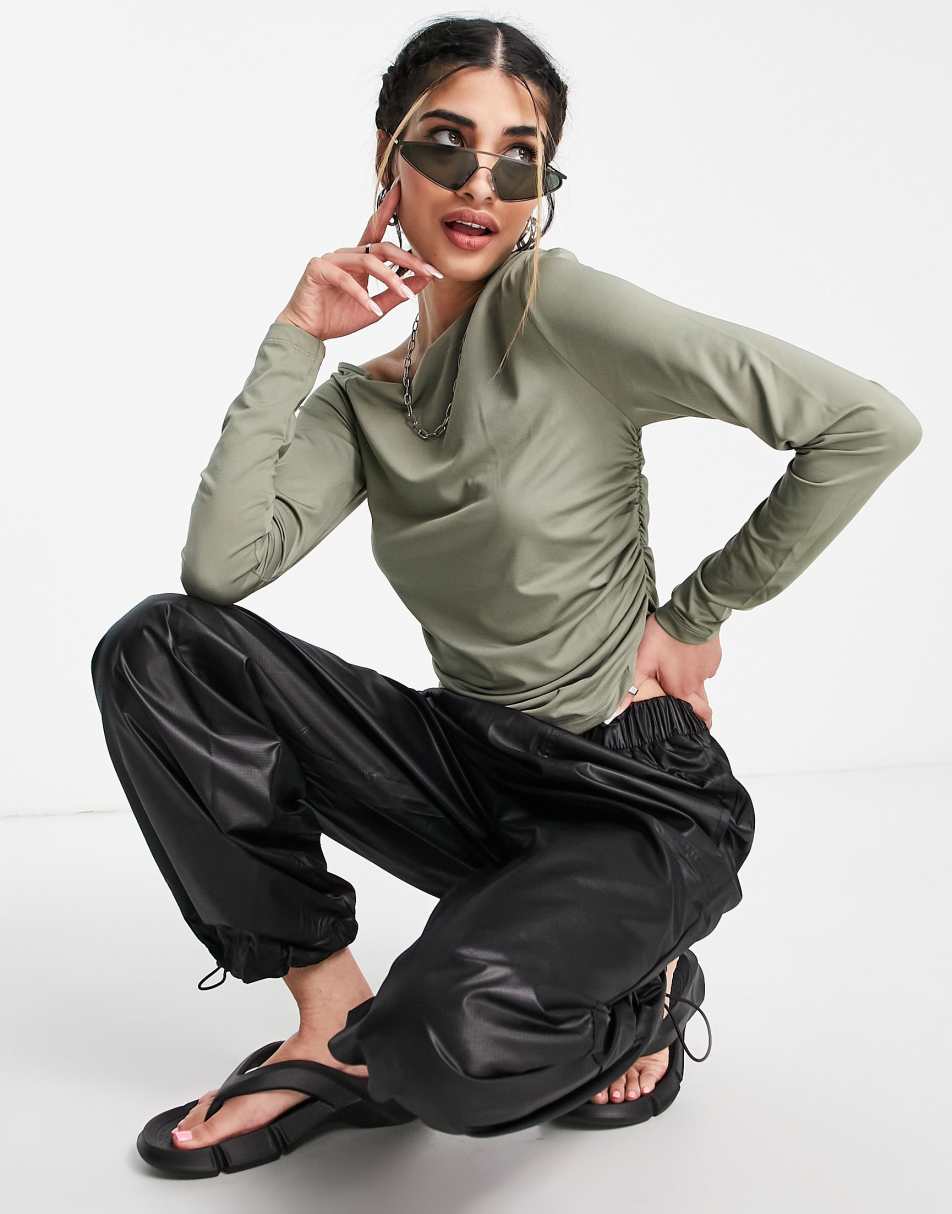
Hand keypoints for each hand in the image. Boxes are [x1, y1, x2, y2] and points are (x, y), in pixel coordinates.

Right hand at [273, 180, 441, 340]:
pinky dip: (362, 295)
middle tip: (431, 271)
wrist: (307, 333)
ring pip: (368, 261)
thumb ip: (396, 293)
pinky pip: (345, 279)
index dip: (389, 209)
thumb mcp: (376, 307)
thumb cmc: (337, 317)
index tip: (404, 192)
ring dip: (391, 278)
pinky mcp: (317, 269)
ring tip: (406, 295)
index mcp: (358, 258)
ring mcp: (330, 259)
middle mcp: (345, 254)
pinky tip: (373, 309)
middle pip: (382, 247)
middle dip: (409, 260)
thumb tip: (424, 279)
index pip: (377, 230)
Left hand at [620, 613, 721, 728]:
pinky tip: (685, 655)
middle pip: (702, 706)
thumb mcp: (642, 660)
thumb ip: (632, 686)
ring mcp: (708, 669)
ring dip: (692, 685)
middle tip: (689, 713)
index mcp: (682, 690)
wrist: (691, 613)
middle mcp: (698, 683)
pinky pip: (705, 667)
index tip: (689, 728)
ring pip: (701, 684)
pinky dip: (696, 666)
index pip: (694, 717)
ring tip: (678, 674)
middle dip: (698, 713)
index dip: (692, 724)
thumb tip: (619, 709)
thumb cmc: (666, 635)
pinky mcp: (713, 656)